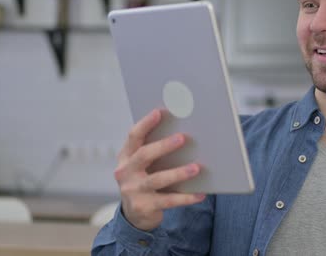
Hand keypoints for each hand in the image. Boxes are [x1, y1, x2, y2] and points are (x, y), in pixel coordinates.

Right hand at [114, 109, 205, 230]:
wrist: (136, 213)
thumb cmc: (146, 179)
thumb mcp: (144, 165)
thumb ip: (155, 150)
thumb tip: (184, 132)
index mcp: (126, 156)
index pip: (134, 136)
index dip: (146, 123)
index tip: (159, 112)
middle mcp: (125, 172)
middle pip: (144, 155)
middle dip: (164, 146)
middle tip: (182, 138)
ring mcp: (133, 191)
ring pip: (157, 179)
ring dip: (178, 173)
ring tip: (196, 167)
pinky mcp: (143, 207)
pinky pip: (168, 201)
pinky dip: (186, 197)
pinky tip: (200, 193)